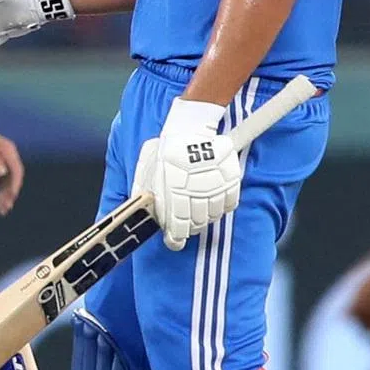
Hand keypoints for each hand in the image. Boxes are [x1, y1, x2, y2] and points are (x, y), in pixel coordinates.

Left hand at [0, 123, 23, 214]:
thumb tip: (2, 173)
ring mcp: (1, 161)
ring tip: (0, 209)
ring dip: (5, 195)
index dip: (14, 186)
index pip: (17, 172)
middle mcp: (7, 156)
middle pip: (13, 179)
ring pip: (7, 182)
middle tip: (3, 208)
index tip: (9, 198)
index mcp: (8, 151)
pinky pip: (0, 181)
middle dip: (9, 195)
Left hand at [132, 99, 239, 250]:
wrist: (190, 128)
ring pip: (211, 216)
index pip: (177, 230)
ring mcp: (215, 190)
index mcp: (172, 195)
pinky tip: (212, 195)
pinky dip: (221, 204)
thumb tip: (139, 211)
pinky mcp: (231, 182)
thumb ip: (143, 192)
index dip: (175, 239)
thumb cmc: (166, 149)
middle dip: (189, 226)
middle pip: (195, 225)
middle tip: (185, 220)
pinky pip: (228, 204)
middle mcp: (194, 195)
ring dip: (204, 214)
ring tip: (197, 203)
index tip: (174, 241)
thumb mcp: (147, 170)